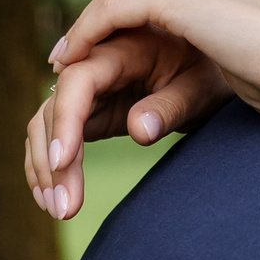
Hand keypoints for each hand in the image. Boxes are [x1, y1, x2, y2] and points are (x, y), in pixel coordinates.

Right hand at [24, 27, 228, 220]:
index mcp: (122, 49)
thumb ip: (170, 107)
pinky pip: (56, 135)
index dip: (65, 121)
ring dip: (46, 169)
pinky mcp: (88, 110)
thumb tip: (139, 131)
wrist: (214, 70)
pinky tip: (51, 199)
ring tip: (58, 211)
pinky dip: (48, 165)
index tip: (62, 163)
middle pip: (54, 109)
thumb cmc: (209, 75)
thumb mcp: (200, 89)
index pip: (78, 82)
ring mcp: (88, 89)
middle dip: (53, 160)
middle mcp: (94, 65)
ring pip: (46, 125)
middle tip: (65, 208)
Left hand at [25, 0, 259, 220]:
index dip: (126, 10)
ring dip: (87, 24)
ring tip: (66, 58)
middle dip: (99, 13)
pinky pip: (116, 8)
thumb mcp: (256, 57)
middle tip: (71, 49)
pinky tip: (76, 60)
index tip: (105, 44)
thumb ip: (228, 52)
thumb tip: (226, 70)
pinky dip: (90, 31)